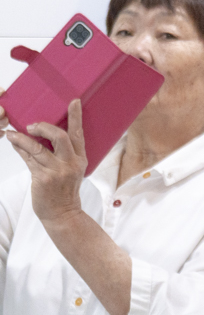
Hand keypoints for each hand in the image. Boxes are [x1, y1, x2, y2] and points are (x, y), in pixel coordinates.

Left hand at [6, 98, 87, 227]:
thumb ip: (59, 153)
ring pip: (37, 147)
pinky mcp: (43, 178)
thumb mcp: (69, 170)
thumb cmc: (64, 190)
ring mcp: (57, 171)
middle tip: (31, 125)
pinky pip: (27, 158)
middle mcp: (71, 163)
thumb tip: (39, 134)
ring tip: (13, 133)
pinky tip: (13, 143)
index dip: (76, 116)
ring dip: (22, 138)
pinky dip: (19, 148)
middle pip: (60, 136)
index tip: (73, 101)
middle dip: (43, 126)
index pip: (78, 133)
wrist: (62, 213)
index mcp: (80, 158)